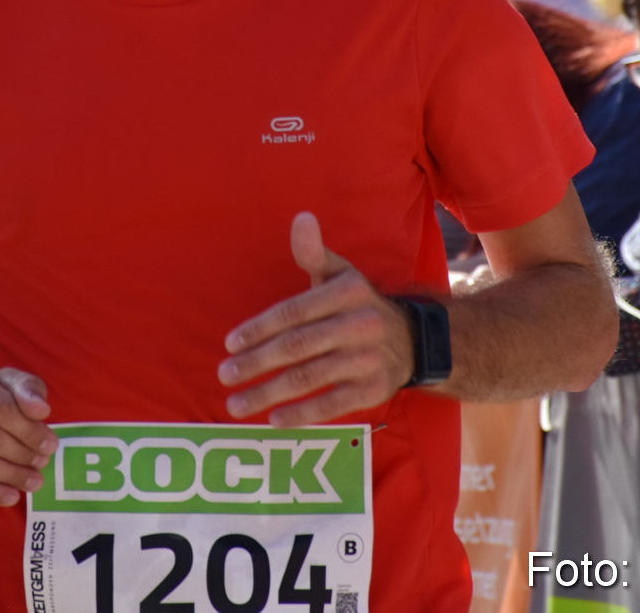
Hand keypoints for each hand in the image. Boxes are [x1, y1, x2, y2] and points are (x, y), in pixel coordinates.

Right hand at [0, 352, 56, 506]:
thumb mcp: (4, 382)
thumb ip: (26, 390)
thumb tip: (40, 410)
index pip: (0, 405)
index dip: (29, 429)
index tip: (50, 445)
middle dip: (21, 454)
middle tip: (42, 466)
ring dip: (8, 476)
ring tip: (32, 481)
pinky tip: (9, 495)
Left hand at [218, 212, 417, 426]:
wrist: (414, 341)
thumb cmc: (358, 305)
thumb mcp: (341, 275)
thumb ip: (313, 252)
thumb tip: (300, 219)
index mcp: (347, 292)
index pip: (295, 312)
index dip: (260, 328)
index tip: (230, 344)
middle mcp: (360, 324)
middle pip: (298, 347)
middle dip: (256, 363)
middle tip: (224, 375)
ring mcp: (368, 360)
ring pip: (310, 378)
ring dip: (269, 393)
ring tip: (236, 403)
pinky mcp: (374, 390)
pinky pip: (333, 404)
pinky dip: (302, 414)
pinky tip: (274, 420)